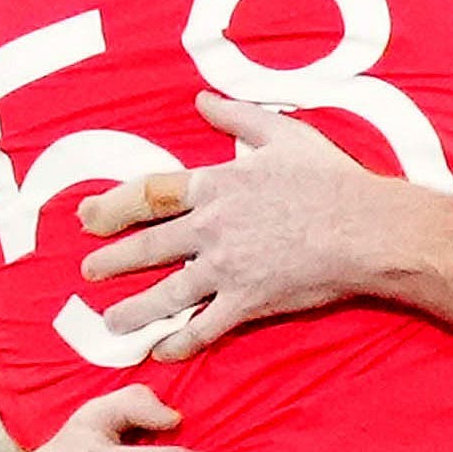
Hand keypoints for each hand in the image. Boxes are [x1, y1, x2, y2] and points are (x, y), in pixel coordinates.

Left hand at [78, 92, 415, 362]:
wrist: (365, 227)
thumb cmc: (330, 178)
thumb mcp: (282, 134)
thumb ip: (236, 117)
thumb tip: (202, 100)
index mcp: (216, 184)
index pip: (149, 194)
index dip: (113, 205)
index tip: (88, 216)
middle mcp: (211, 228)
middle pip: (148, 246)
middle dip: (112, 259)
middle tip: (87, 270)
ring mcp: (227, 267)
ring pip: (166, 292)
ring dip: (133, 309)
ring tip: (110, 322)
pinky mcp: (248, 301)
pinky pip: (206, 327)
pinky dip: (182, 341)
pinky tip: (162, 351)